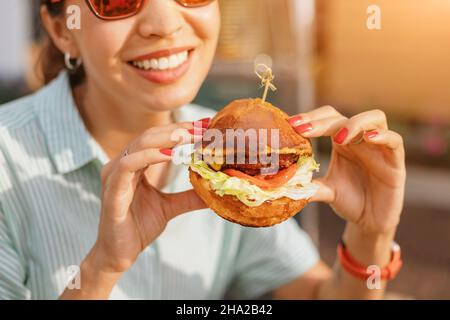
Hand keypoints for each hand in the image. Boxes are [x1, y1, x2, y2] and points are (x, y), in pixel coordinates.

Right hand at [90, 119, 208, 273]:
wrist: (119, 254)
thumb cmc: (138, 227)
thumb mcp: (169, 207)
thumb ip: (188, 196)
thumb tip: (214, 189)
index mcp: (133, 165)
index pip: (158, 139)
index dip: (182, 130)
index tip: (207, 125)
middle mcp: (121, 165)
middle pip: (150, 136)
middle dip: (178, 129)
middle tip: (204, 127)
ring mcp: (115, 176)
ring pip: (139, 145)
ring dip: (166, 138)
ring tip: (191, 136)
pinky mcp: (112, 191)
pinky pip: (128, 165)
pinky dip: (150, 156)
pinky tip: (171, 155)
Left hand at [289, 107, 405, 233]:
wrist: (371, 222)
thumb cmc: (349, 200)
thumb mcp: (326, 191)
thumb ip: (308, 187)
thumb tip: (282, 187)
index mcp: (341, 142)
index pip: (327, 119)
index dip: (310, 118)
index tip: (290, 124)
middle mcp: (359, 139)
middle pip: (343, 116)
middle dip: (322, 121)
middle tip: (303, 129)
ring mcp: (379, 147)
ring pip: (374, 118)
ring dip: (355, 123)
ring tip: (338, 137)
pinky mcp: (395, 161)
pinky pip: (394, 140)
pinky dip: (383, 136)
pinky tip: (369, 139)